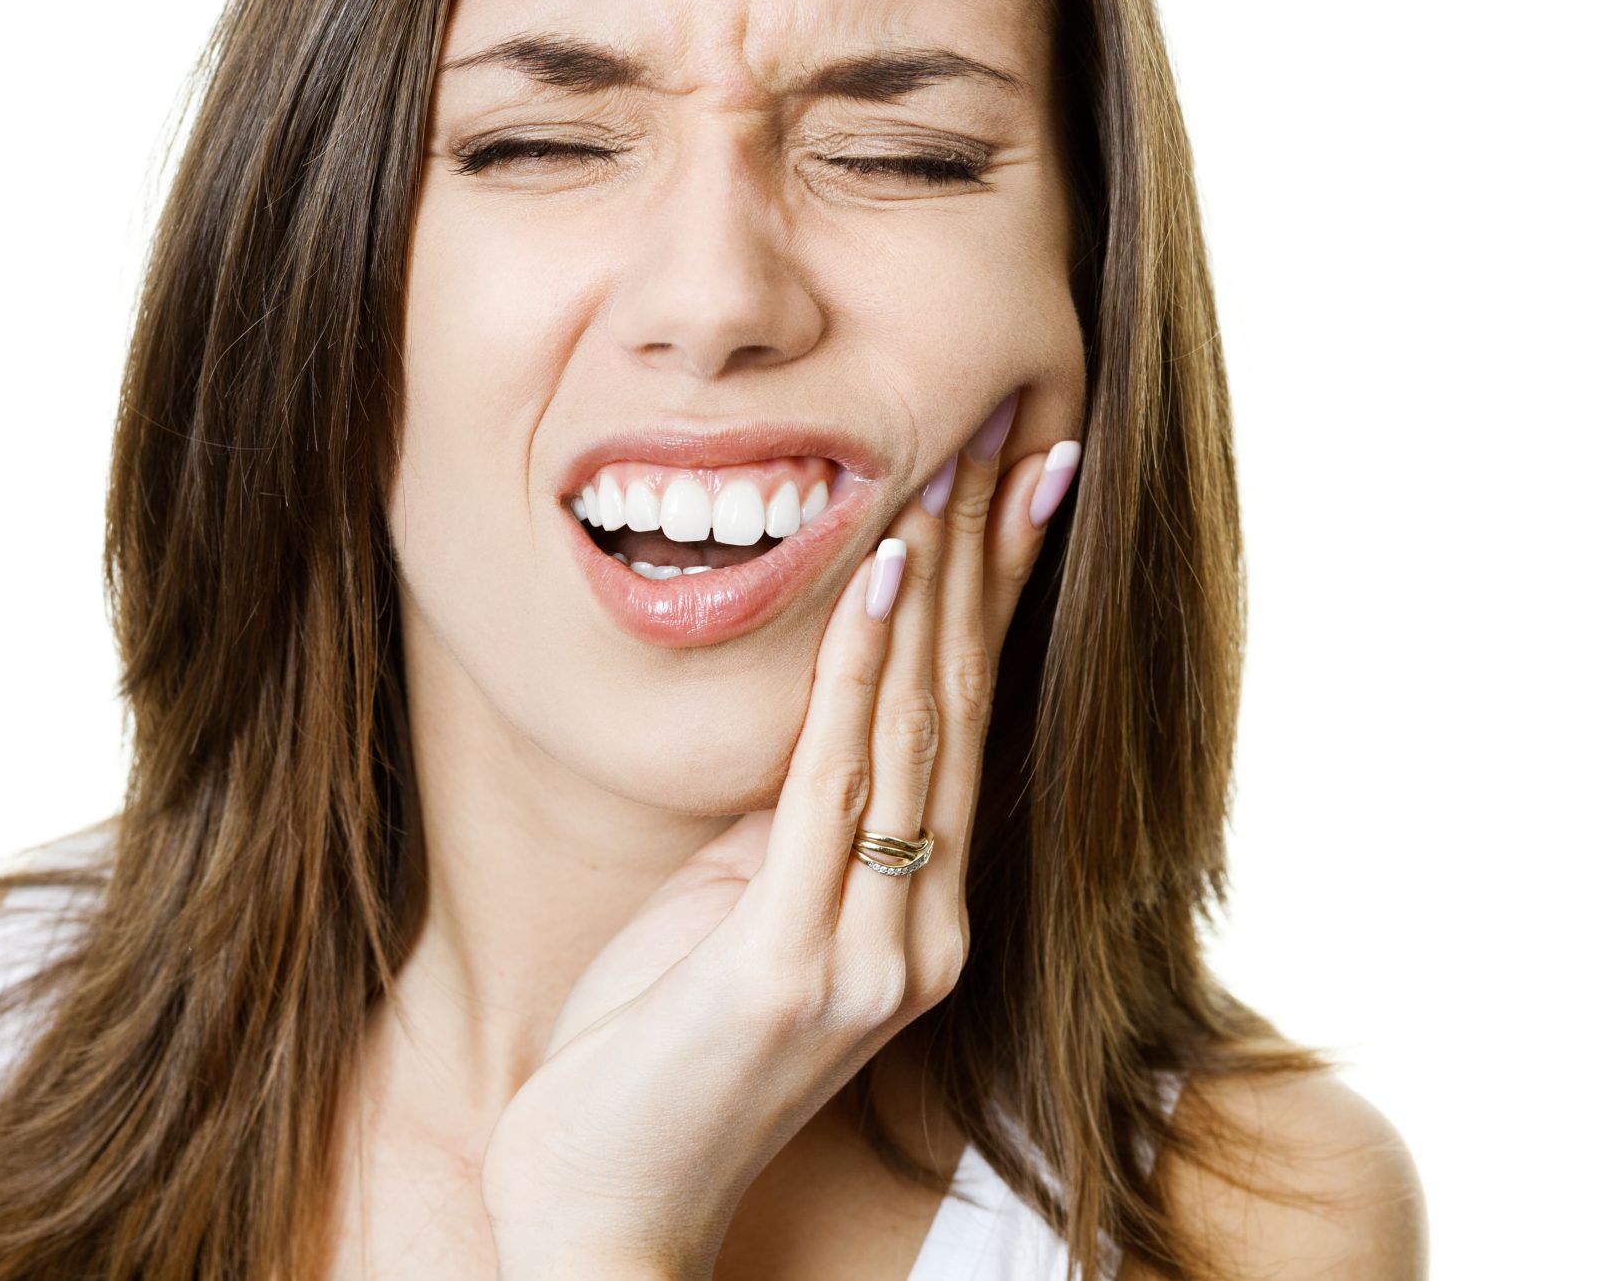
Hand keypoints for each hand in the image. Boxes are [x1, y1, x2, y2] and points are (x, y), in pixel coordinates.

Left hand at [479, 390, 1080, 1279]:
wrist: (602, 1214)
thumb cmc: (651, 1057)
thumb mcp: (732, 913)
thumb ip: (788, 827)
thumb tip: (809, 717)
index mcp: (917, 912)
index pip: (968, 720)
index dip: (994, 591)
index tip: (1019, 469)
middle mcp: (924, 928)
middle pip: (964, 703)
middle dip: (987, 554)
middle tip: (1018, 420)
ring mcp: (875, 952)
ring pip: (918, 729)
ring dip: (937, 583)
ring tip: (960, 460)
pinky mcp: (800, 968)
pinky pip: (836, 792)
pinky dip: (860, 677)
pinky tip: (879, 581)